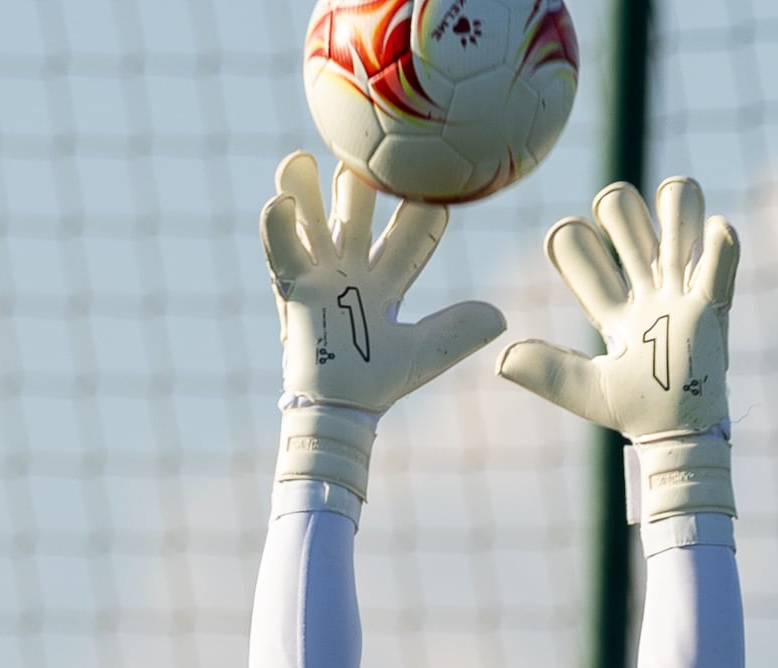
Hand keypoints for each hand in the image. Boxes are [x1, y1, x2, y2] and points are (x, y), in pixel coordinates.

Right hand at [261, 152, 505, 504]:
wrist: (342, 412)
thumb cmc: (380, 382)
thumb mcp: (426, 352)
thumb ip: (458, 331)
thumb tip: (500, 315)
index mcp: (386, 277)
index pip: (410, 235)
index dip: (426, 212)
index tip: (445, 177)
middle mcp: (352, 267)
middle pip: (359, 213)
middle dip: (364, 182)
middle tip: (374, 145)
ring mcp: (321, 273)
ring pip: (314, 221)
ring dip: (307, 189)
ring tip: (301, 159)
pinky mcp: (293, 286)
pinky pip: (282, 250)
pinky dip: (277, 227)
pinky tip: (279, 203)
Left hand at [499, 176, 742, 524]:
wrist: (679, 434)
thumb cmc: (634, 412)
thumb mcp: (585, 390)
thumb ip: (546, 371)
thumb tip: (501, 358)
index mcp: (609, 306)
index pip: (583, 252)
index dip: (572, 241)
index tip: (566, 243)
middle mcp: (643, 290)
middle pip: (627, 222)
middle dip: (621, 212)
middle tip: (622, 228)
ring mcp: (679, 293)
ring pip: (676, 224)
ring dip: (674, 207)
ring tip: (672, 210)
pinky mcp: (712, 304)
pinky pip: (720, 259)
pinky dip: (719, 240)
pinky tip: (714, 229)